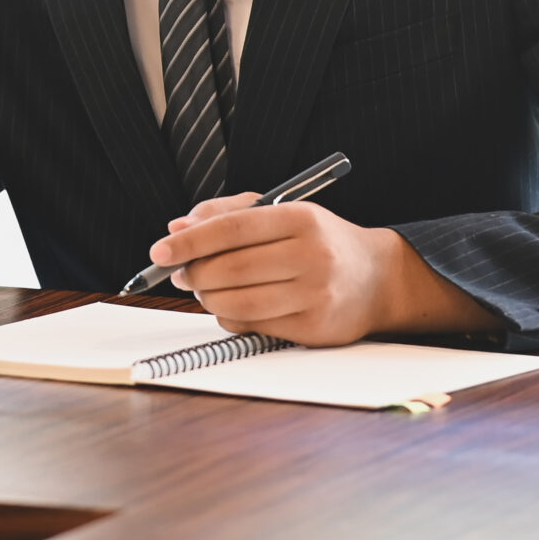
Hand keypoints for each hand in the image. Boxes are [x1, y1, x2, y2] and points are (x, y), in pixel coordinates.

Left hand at [147, 193, 493, 345]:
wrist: (378, 278)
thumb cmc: (319, 241)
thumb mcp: (280, 211)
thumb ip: (226, 213)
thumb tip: (177, 228)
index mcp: (301, 218)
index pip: (232, 228)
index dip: (190, 241)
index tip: (159, 250)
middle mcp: (311, 256)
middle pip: (231, 268)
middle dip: (193, 273)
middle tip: (179, 272)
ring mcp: (315, 295)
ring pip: (238, 302)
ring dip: (207, 297)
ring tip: (204, 288)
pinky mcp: (315, 328)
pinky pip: (253, 326)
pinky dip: (230, 316)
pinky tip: (232, 305)